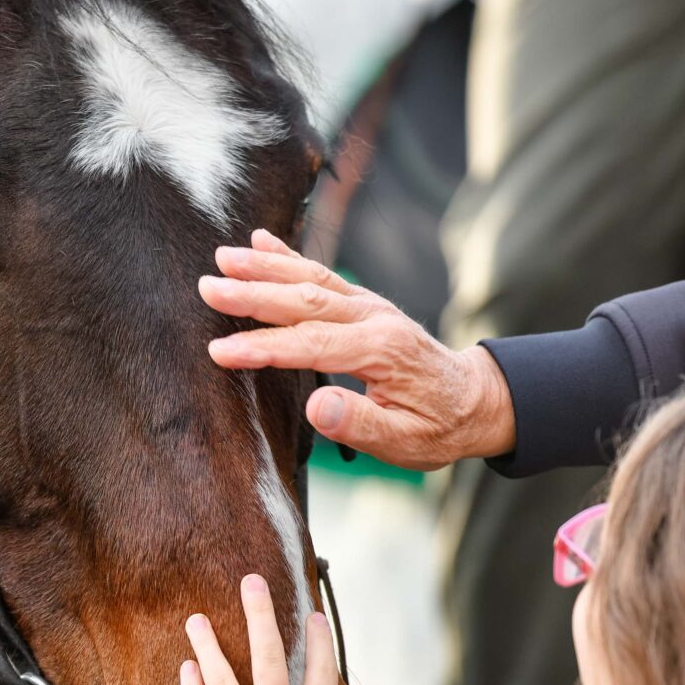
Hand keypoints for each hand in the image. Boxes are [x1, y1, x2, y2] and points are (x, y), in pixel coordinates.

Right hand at [198, 231, 516, 470]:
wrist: (476, 401)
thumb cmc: (437, 427)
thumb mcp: (404, 443)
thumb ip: (360, 424)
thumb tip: (315, 408)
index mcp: (381, 352)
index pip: (311, 346)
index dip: (262, 348)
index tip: (220, 351)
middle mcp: (374, 318)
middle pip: (305, 300)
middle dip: (253, 292)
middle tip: (208, 287)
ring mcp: (370, 306)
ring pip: (311, 279)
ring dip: (265, 267)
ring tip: (223, 258)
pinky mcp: (365, 303)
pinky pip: (323, 274)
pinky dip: (290, 256)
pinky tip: (260, 241)